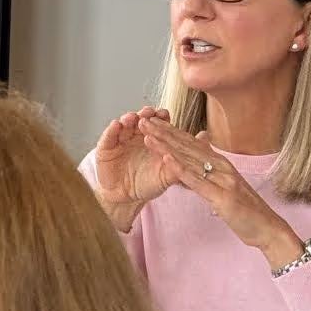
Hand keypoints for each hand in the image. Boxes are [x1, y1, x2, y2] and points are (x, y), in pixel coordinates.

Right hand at [92, 107, 180, 230]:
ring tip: (132, 118)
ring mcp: (120, 140)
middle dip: (144, 115)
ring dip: (128, 119)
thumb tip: (206, 137)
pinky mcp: (105, 148)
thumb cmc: (148, 184)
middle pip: (140, 120)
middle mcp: (135, 135)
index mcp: (152, 138)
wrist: (127, 198)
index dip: (160, 117)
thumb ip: (184, 156)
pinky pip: (107, 136)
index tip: (164, 113)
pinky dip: (111, 130)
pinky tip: (116, 125)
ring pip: (124, 124)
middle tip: (148, 112)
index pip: (157, 123)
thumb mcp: (168, 173)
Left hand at [138, 121, 305, 268]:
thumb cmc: (246, 209)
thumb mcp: (227, 184)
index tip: (152, 120)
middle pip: (187, 146)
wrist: (268, 228)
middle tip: (142, 118)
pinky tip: (166, 159)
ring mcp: (222, 180)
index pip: (191, 143)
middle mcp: (222, 167)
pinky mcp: (222, 196)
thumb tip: (203, 150)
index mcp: (221, 163)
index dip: (170, 130)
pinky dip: (180, 170)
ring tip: (147, 134)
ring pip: (189, 160)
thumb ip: (214, 166)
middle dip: (163, 132)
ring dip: (166, 146)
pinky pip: (197, 181)